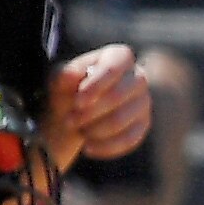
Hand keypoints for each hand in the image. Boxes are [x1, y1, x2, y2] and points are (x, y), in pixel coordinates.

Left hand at [44, 44, 149, 164]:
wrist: (74, 114)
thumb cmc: (68, 90)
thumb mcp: (60, 78)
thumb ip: (66, 74)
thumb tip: (73, 74)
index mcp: (119, 57)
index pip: (115, 67)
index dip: (97, 85)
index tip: (78, 101)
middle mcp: (137, 77)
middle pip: (119, 96)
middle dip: (90, 112)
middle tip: (70, 121)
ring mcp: (143, 102)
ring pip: (122, 120)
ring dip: (95, 130)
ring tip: (78, 131)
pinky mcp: (143, 125)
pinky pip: (129, 140)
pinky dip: (105, 146)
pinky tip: (88, 147)